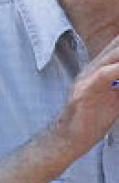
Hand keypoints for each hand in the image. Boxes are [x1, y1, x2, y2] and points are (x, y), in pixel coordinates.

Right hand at [46, 34, 118, 161]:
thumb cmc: (93, 119)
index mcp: (99, 67)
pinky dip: (118, 68)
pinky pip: (106, 73)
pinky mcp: (86, 90)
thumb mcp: (116, 97)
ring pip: (114, 55)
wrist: (69, 138)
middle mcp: (92, 68)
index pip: (117, 44)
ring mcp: (87, 77)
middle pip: (117, 45)